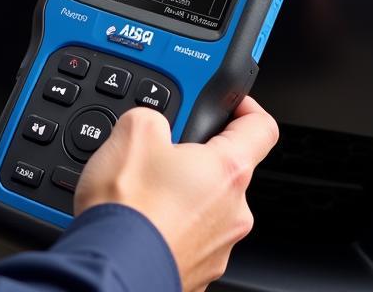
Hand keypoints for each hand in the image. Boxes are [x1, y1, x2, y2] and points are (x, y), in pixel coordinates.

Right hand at [74, 98, 277, 291]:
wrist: (112, 268)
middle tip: (159, 149)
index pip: (261, 127)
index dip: (245, 106)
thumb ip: (154, 115)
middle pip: (224, 168)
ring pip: (203, 203)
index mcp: (228, 171)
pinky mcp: (197, 269)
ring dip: (178, 191)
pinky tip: (140, 217)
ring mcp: (217, 246)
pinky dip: (167, 222)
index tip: (229, 102)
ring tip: (141, 189)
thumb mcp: (133, 130)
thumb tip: (152, 124)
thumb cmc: (129, 209)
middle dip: (194, 154)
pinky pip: (186, 233)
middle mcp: (234, 212)